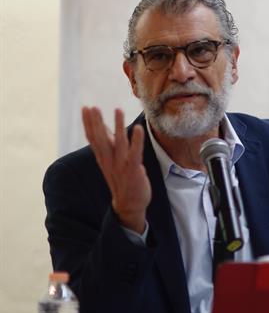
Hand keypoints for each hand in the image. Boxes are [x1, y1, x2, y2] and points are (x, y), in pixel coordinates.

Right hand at [82, 107, 150, 232]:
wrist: (129, 205)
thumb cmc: (122, 180)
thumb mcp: (111, 162)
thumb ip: (108, 146)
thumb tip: (103, 129)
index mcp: (103, 159)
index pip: (93, 138)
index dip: (88, 123)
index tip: (85, 108)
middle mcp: (109, 161)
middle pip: (100, 139)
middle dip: (96, 122)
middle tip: (93, 107)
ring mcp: (121, 166)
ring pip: (118, 143)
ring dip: (118, 126)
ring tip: (117, 109)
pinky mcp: (133, 170)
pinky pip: (135, 154)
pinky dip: (136, 141)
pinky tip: (138, 129)